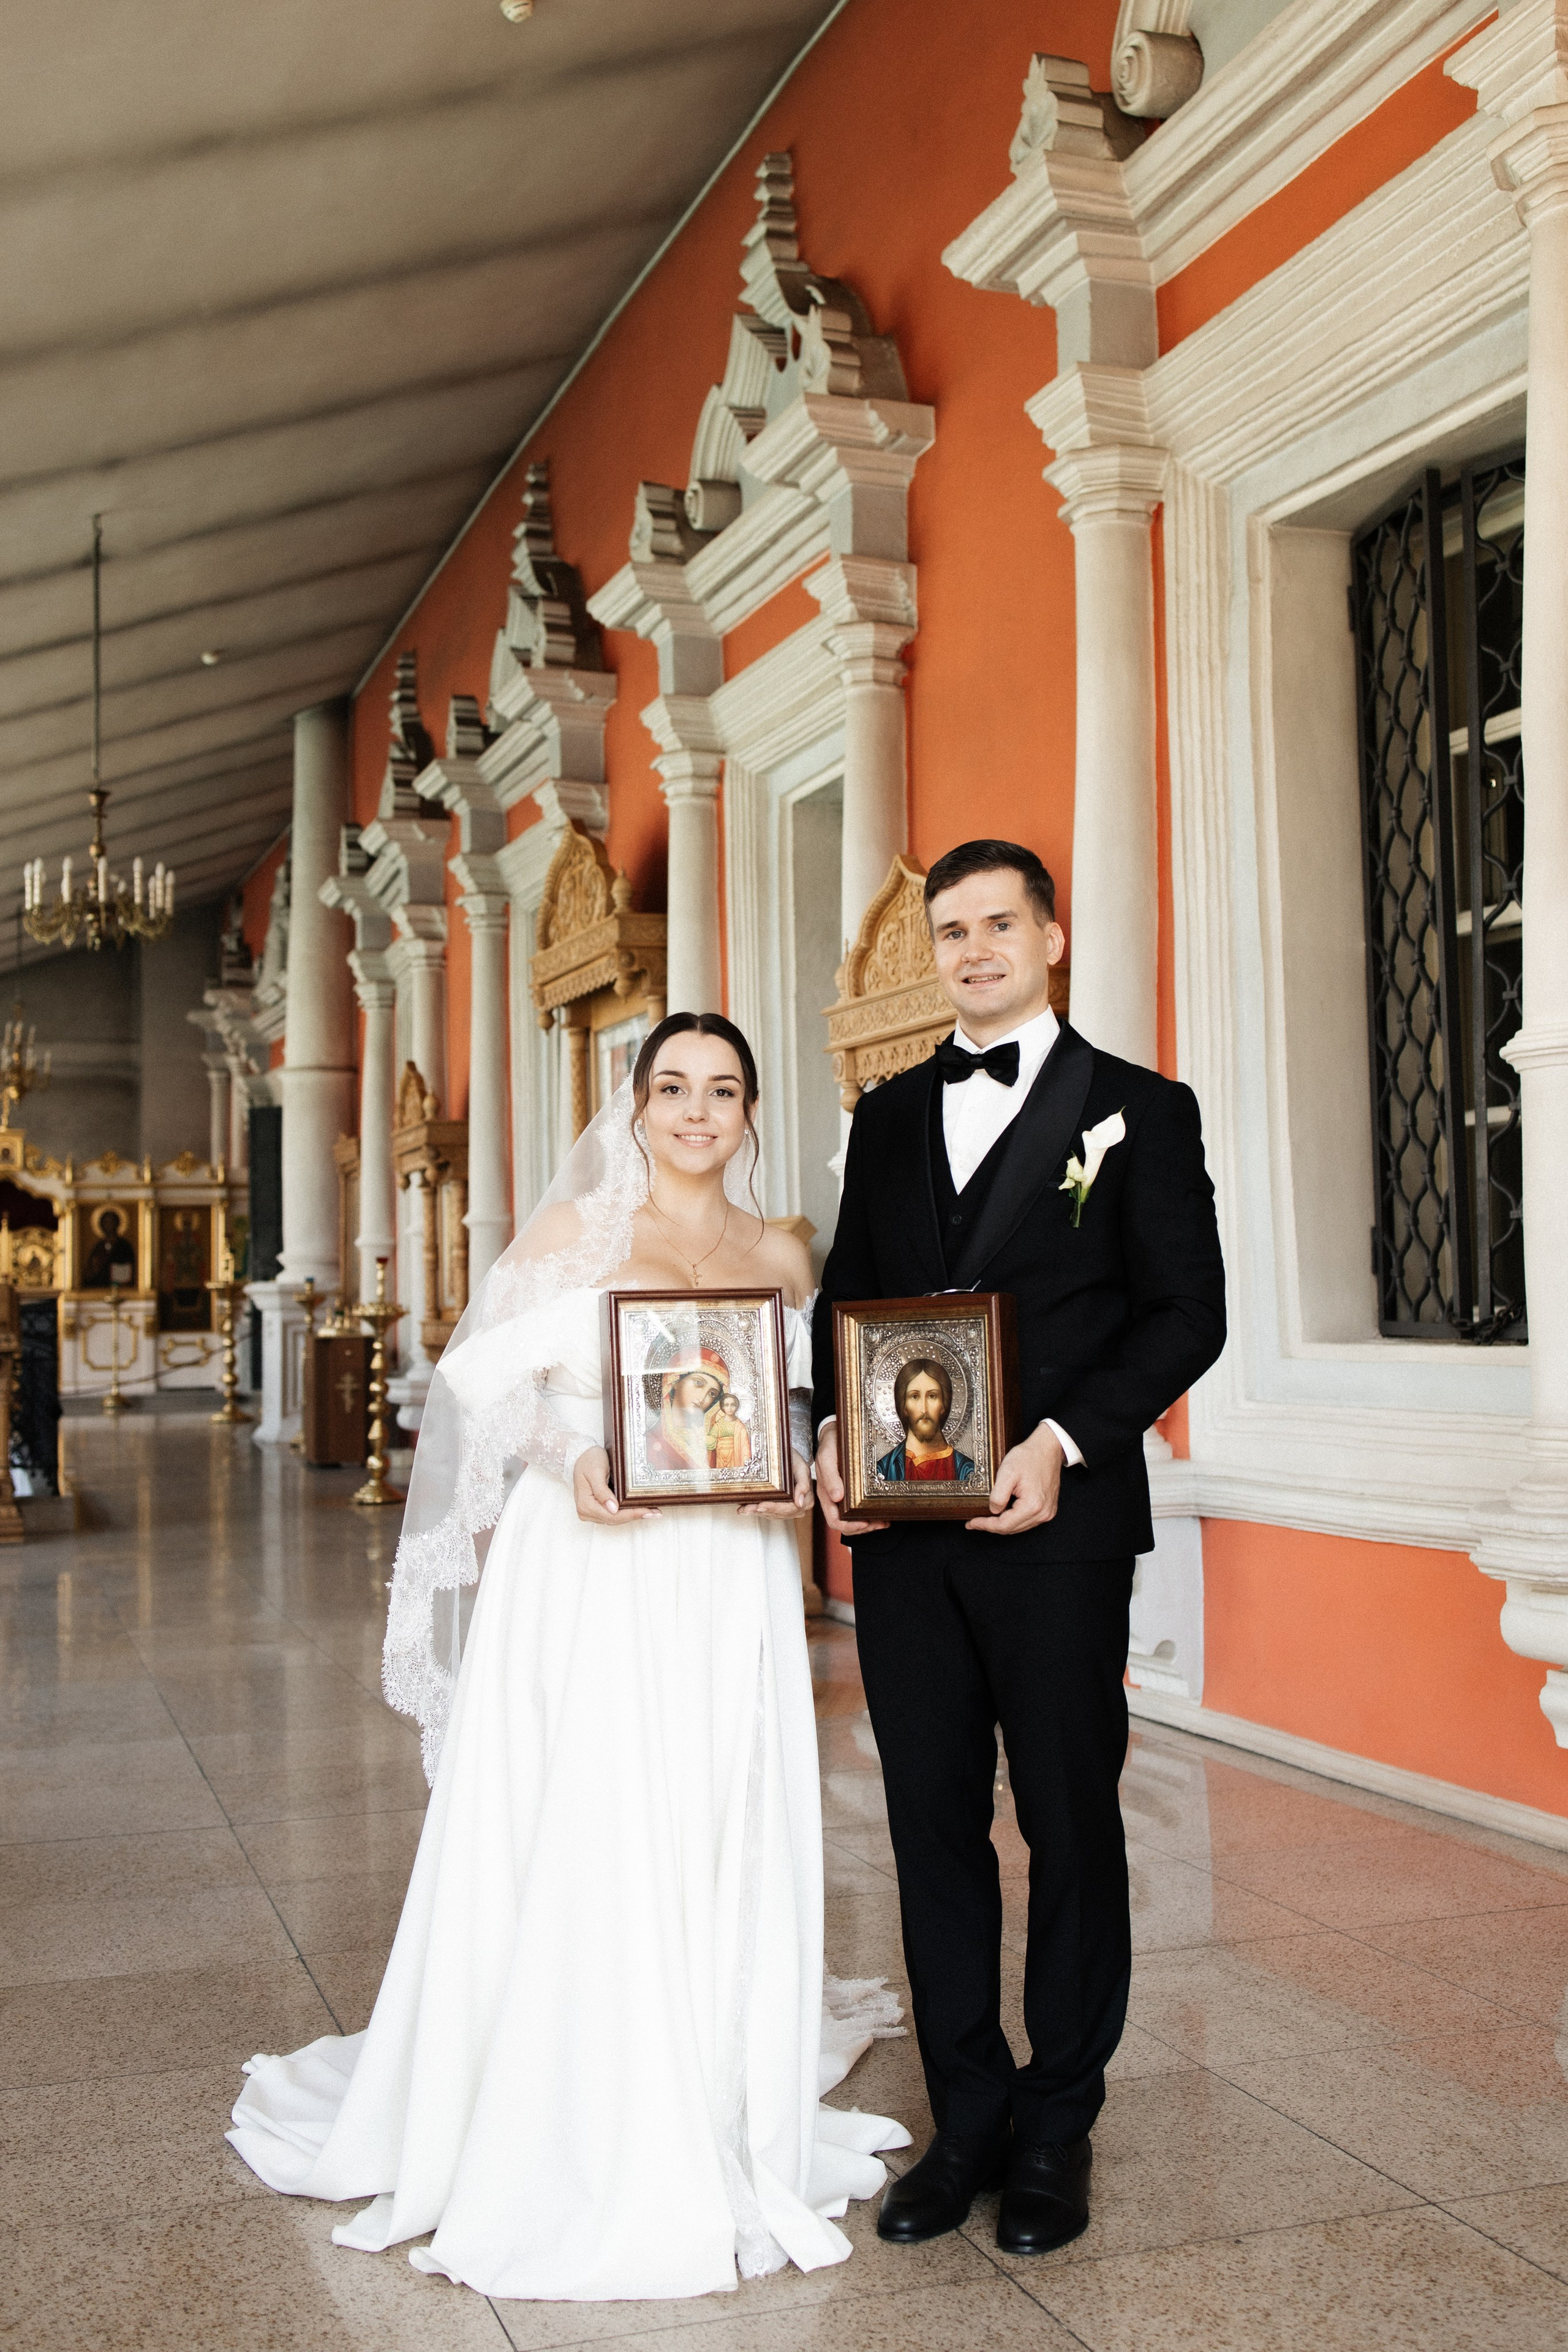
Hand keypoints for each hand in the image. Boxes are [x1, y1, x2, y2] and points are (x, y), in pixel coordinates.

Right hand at [573, 1445, 660, 1524]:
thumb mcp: (596, 1472)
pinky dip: (626, 1511)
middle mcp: (586, 1512)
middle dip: (635, 1516)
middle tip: (656, 1513)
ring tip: (652, 1511)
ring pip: (615, 1519)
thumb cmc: (588, 1460)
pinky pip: (613, 1514)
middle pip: (615, 1519)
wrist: (579, 1455)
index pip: (612, 1516)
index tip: (648, 1511)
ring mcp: (590, 1512)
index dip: (631, 1514)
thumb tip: (613, 1509)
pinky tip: (639, 1508)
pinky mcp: (596, 1509)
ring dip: (633, 1515)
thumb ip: (602, 1491)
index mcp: (585, 1505)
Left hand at [740, 1450, 812, 1518]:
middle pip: (778, 1513)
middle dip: (761, 1511)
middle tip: (747, 1508)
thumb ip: (803, 1484)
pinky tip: (745, 1508)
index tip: (761, 1506)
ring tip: (744, 1508)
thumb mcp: (801, 1468)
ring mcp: (789, 1509)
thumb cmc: (796, 1460)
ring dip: (756, 1512)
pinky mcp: (780, 1508)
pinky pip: (768, 1512)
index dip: (774, 1508)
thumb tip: (799, 1503)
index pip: (789, 1508)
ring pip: (771, 1514)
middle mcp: (799, 1507)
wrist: (791, 1457)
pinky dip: (756, 1510)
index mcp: (806, 1499)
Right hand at [814, 1421, 887, 1536]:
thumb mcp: (827, 1456)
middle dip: (864, 1527)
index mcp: (824, 1493)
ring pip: (853, 1521)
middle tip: (881, 1522)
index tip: (865, 1522)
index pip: (834, 1520)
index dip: (850, 1526)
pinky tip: (881, 1514)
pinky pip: (857, 1511)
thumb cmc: (831, 1444)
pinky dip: (870, 1516)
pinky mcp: (850, 1493)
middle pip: (846, 1525)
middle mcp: (833, 1499)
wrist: (834, 1434)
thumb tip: (836, 1497)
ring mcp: (842, 1497)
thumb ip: (830, 1476)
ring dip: (869, 1524)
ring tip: (884, 1521)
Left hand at [966, 1422, 1064, 1535]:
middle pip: (1011, 1529)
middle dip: (991, 1526)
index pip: (1004, 1525)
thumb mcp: (1007, 1472)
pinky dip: (1013, 1520)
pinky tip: (1002, 1513)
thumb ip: (998, 1495)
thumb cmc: (1029, 1457)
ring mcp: (1047, 1512)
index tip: (971, 1523)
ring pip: (1018, 1527)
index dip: (985, 1525)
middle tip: (974, 1522)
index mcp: (1032, 1506)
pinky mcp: (1047, 1509)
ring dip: (1002, 1525)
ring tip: (985, 1519)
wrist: (1047, 1449)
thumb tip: (993, 1510)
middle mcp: (1042, 1513)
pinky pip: (1027, 1521)